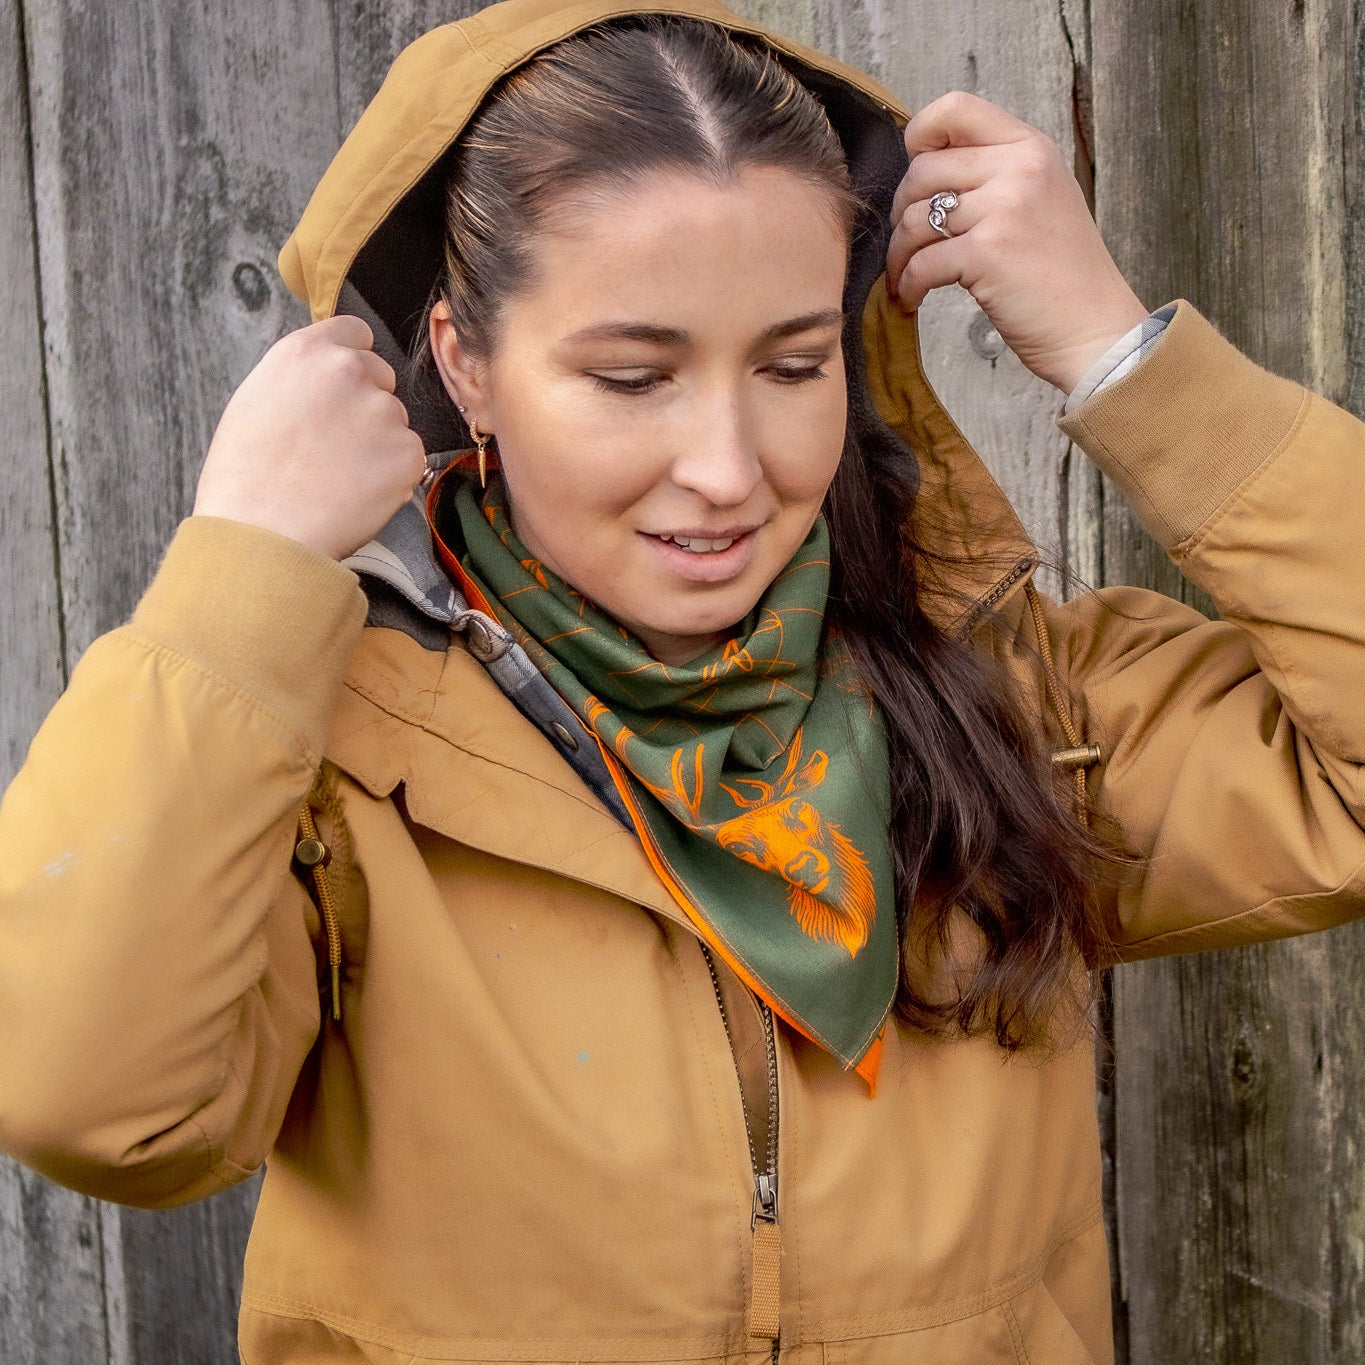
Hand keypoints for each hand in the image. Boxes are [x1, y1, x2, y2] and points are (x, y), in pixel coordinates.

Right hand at [192, 315, 426, 560]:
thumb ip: (300, 381)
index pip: (355, 333)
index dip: (352, 361)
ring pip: (395, 420)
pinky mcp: (408, 452)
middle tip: (337, 446)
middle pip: (381, 376)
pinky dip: (393, 476)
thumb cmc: (246, 479)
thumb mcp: (256, 402)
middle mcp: (349, 370)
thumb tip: (323, 383)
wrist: (263, 534)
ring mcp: (383, 410)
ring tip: (339, 477)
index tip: (345, 389)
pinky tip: (357, 494)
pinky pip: (410, 458)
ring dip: (380, 443)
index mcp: (306, 352)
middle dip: (367, 405)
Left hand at [885, 91, 1150, 394]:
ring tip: (906, 276)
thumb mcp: (1041, 200)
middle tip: (908, 243)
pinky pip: (921, 262)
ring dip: (899, 253)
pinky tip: (913, 298)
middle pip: (922, 169)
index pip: (957, 108)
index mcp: (1032, 147)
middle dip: (901, 211)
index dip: (919, 135)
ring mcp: (1005, 208)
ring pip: (914, 217)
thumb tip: (925, 168)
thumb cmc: (1062, 276)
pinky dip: (908, 285)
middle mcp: (1020, 168)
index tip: (912, 170)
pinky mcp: (987, 253)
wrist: (1095, 330)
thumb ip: (996, 175)